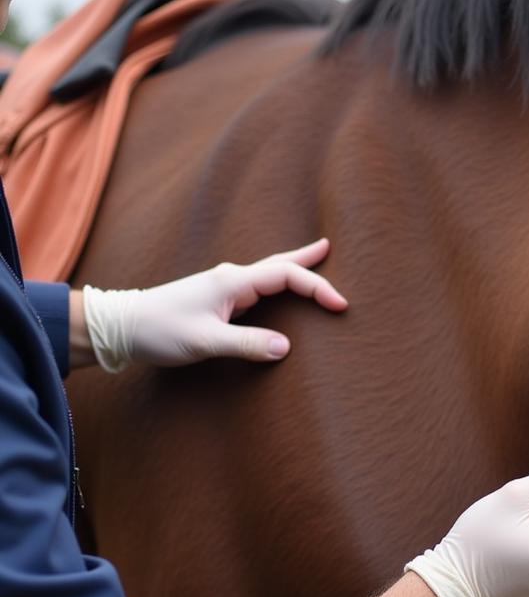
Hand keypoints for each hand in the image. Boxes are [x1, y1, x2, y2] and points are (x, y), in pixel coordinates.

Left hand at [81, 239, 346, 371]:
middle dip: (307, 259)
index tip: (340, 305)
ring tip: (314, 260)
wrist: (121, 327)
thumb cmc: (160, 331)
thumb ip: (246, 344)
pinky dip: (276, 284)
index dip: (317, 288)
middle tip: (330, 249)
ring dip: (293, 269)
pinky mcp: (217, 300)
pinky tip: (277, 290)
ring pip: (268, 273)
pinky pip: (257, 288)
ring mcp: (223, 288)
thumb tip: (286, 347)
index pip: (286, 276)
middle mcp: (231, 279)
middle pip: (279, 264)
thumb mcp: (205, 342)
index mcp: (232, 282)